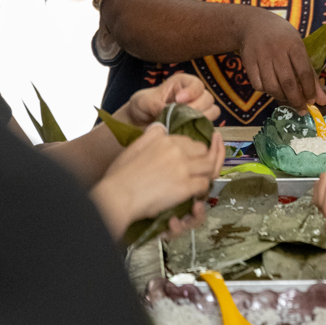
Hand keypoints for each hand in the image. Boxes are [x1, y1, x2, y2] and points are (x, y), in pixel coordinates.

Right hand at [91, 124, 224, 238]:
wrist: (116, 197)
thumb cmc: (120, 176)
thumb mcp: (134, 147)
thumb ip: (151, 135)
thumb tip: (161, 127)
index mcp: (165, 140)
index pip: (192, 141)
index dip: (195, 151)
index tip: (194, 158)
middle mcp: (177, 151)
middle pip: (204, 151)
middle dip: (205, 160)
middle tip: (203, 170)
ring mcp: (182, 168)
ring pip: (209, 166)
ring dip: (207, 174)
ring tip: (202, 180)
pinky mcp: (184, 187)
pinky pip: (204, 184)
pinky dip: (202, 189)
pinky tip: (196, 193)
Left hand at [117, 72, 219, 127]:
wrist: (139, 123)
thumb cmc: (143, 106)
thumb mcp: (145, 101)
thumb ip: (157, 105)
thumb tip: (170, 113)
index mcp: (182, 84)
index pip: (197, 84)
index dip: (192, 91)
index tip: (179, 99)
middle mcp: (193, 96)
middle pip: (208, 98)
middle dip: (197, 107)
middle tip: (182, 115)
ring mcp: (197, 111)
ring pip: (212, 111)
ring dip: (201, 118)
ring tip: (184, 124)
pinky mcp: (197, 125)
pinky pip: (207, 126)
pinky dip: (200, 129)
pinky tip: (186, 132)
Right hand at [236, 10, 325, 111]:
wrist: (254, 23)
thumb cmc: (282, 38)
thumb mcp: (299, 48)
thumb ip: (310, 75)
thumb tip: (322, 102)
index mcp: (294, 45)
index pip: (304, 72)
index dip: (309, 90)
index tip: (313, 101)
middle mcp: (277, 50)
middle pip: (288, 82)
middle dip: (297, 100)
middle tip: (302, 109)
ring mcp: (261, 56)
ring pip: (272, 86)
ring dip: (281, 97)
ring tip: (288, 98)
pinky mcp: (248, 62)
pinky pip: (258, 85)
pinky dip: (266, 91)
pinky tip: (272, 88)